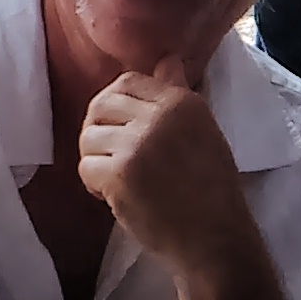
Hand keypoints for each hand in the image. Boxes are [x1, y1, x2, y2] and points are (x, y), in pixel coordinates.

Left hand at [78, 57, 247, 265]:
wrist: (214, 239)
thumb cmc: (212, 190)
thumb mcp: (204, 132)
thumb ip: (178, 95)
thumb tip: (167, 60)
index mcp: (182, 102)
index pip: (128, 81)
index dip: (116, 105)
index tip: (122, 129)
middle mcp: (160, 116)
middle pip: (100, 105)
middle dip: (98, 129)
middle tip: (110, 154)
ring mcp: (138, 145)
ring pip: (88, 138)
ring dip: (96, 160)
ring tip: (116, 178)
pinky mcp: (120, 175)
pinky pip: (86, 167)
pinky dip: (94, 185)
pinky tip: (113, 197)